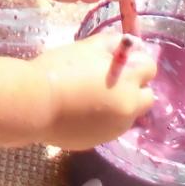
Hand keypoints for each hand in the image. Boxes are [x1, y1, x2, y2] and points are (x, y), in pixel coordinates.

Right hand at [28, 30, 157, 149]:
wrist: (34, 104)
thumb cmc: (59, 70)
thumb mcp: (88, 47)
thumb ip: (112, 43)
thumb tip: (128, 45)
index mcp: (129, 81)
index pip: (150, 68)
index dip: (136, 61)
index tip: (120, 59)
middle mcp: (129, 109)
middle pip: (146, 97)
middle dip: (134, 87)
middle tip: (110, 80)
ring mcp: (114, 129)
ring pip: (127, 114)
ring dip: (118, 105)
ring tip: (90, 97)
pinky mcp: (98, 142)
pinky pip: (108, 127)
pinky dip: (101, 120)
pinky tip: (79, 112)